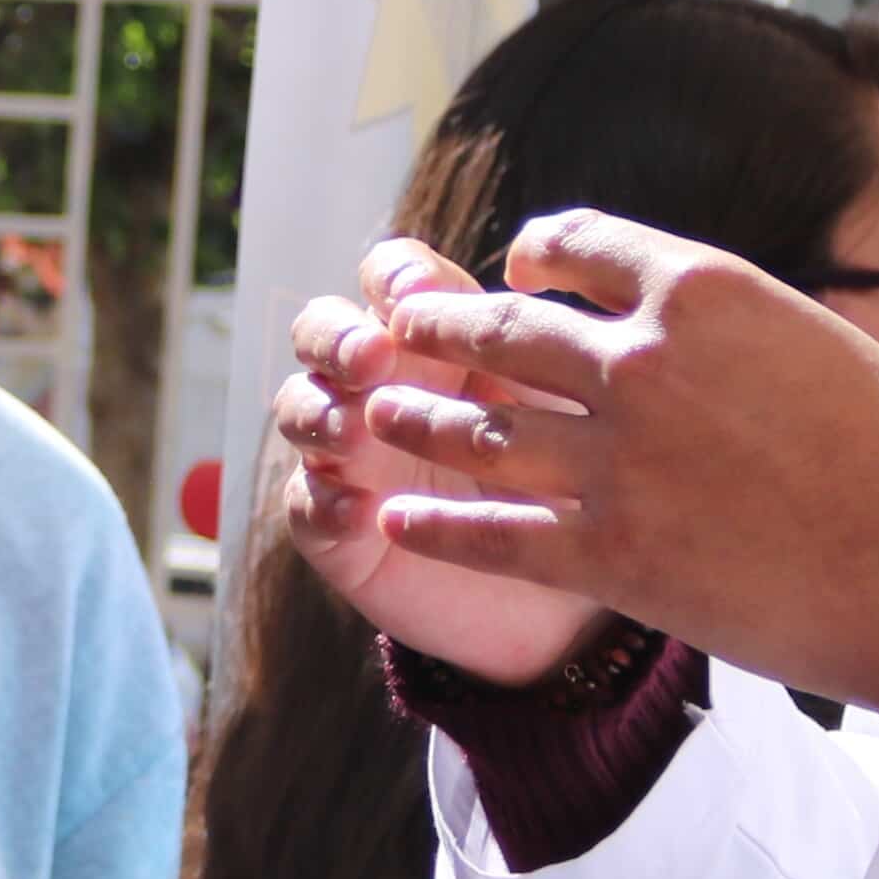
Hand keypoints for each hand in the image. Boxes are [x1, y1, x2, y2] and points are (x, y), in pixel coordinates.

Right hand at [263, 246, 613, 685]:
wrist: (564, 601)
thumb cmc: (578, 483)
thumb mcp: (574, 416)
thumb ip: (556, 358)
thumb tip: (568, 305)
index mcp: (439, 339)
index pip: (394, 280)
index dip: (393, 277)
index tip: (417, 295)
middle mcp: (381, 385)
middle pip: (325, 329)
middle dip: (337, 336)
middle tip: (370, 360)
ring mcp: (351, 454)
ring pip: (301, 406)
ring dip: (318, 411)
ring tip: (352, 435)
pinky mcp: (336, 524)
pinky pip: (304, 502)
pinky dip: (323, 499)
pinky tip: (359, 512)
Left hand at [311, 213, 878, 722]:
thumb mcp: (818, 345)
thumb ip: (734, 332)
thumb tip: (688, 332)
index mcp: (702, 284)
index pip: (570, 241)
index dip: (525, 257)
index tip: (510, 273)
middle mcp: (642, 356)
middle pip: (501, 329)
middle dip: (439, 329)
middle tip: (396, 330)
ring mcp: (618, 457)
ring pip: (477, 424)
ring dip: (417, 419)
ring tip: (376, 416)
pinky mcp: (611, 552)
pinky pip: (490, 531)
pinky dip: (435, 525)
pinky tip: (398, 521)